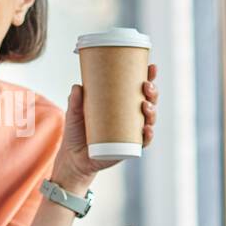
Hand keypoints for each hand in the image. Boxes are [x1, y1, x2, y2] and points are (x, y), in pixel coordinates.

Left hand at [54, 63, 159, 186]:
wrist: (73, 158)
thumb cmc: (76, 132)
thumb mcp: (74, 113)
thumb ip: (75, 100)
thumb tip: (78, 87)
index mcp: (120, 104)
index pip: (138, 89)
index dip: (149, 77)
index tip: (151, 67)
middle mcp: (129, 117)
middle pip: (149, 102)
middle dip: (152, 93)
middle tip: (146, 86)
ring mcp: (130, 132)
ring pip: (149, 120)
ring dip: (152, 112)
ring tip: (145, 106)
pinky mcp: (128, 148)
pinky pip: (143, 142)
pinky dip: (147, 135)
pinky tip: (146, 129)